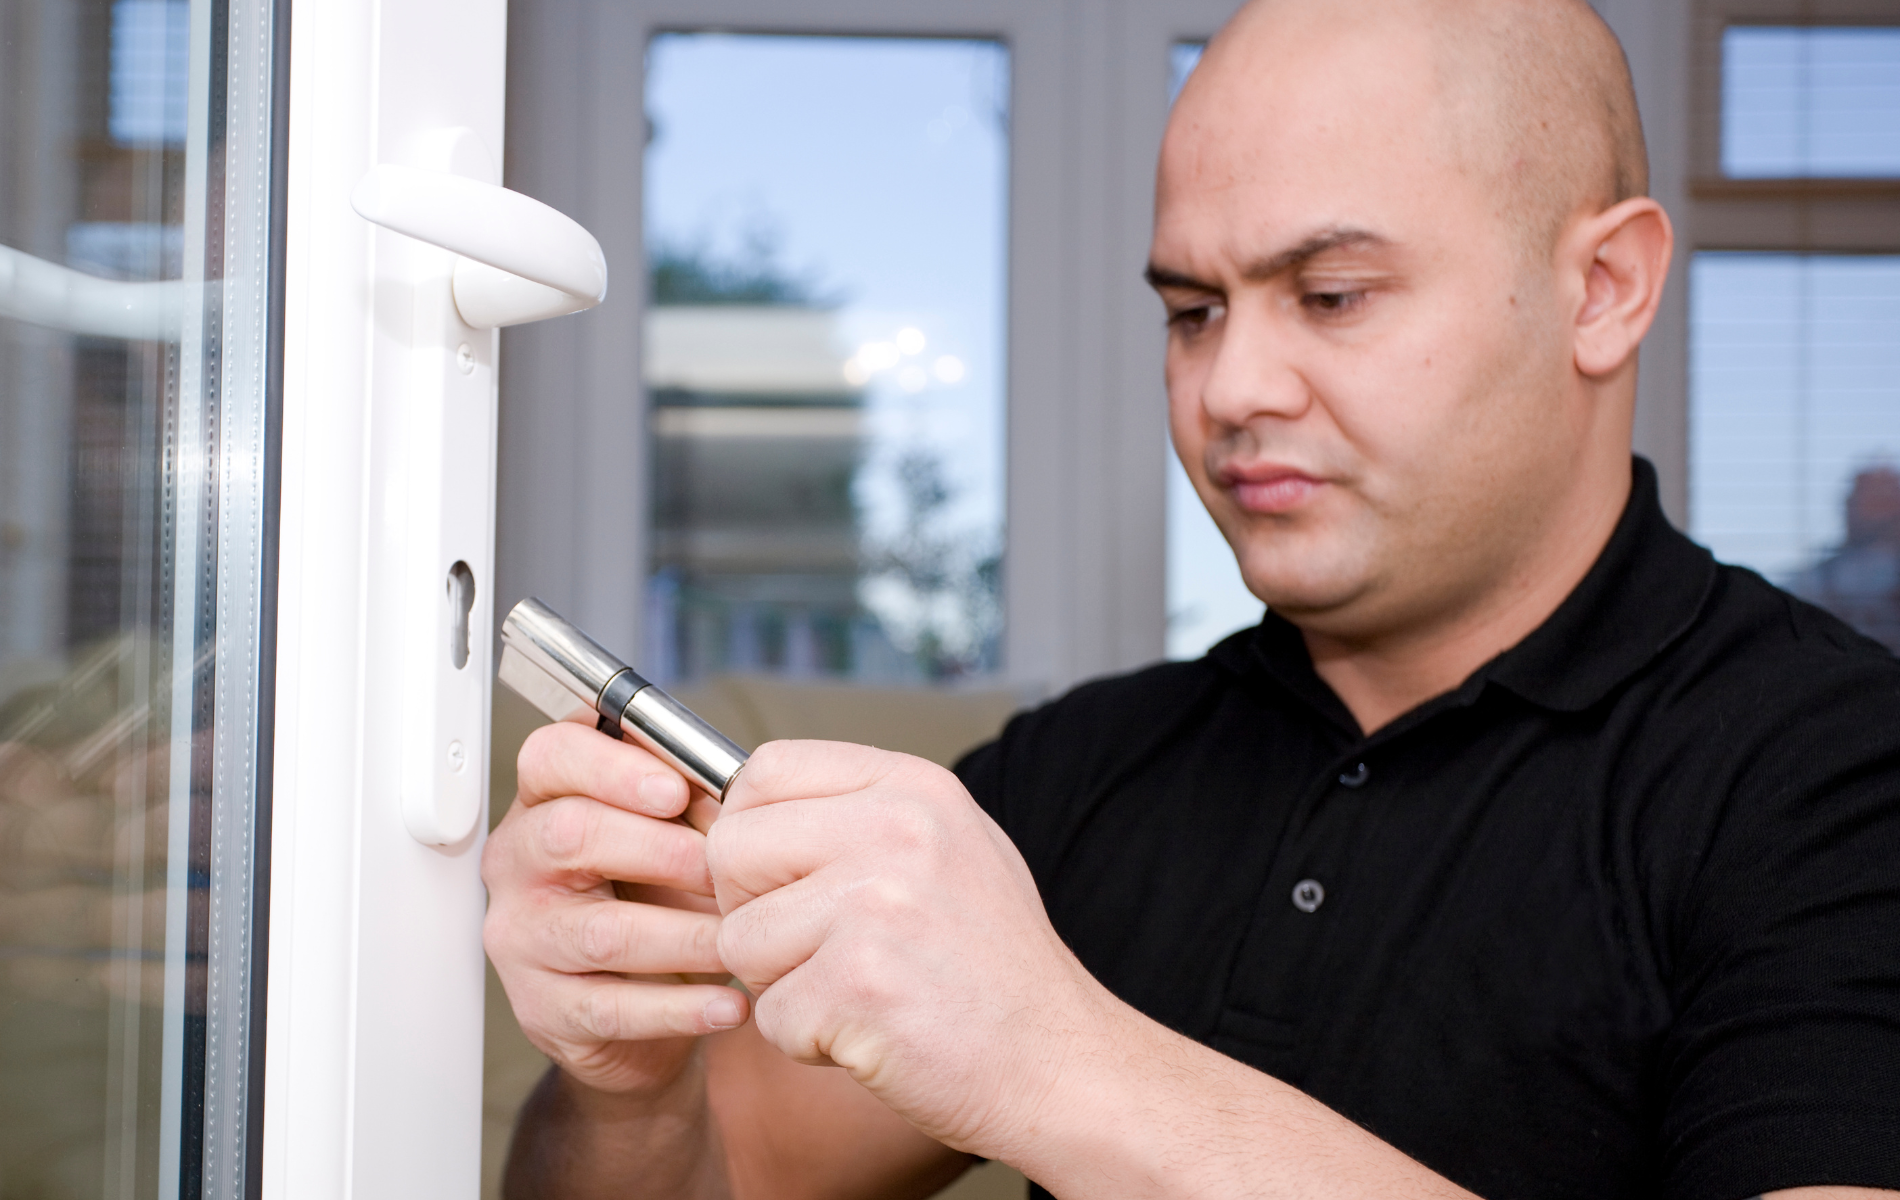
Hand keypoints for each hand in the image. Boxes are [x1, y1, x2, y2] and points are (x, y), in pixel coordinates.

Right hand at [481, 721, 750, 1095]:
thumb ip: (686, 804)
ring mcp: (522, 939)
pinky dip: (680, 1008)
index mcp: (545, 801)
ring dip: (685, 936)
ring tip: (740, 939)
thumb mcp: (668, 836)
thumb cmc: (655, 899)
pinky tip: (729, 1005)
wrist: (642, 1010)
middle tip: (723, 870)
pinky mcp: (543, 1010)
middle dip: (660, 849)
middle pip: (568, 834)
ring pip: (601, 931)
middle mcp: (518, 864)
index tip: (676, 789)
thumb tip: (734, 791)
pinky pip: (613, 1008)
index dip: (611, 767)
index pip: (550, 757)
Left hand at [707, 740, 1107, 1157]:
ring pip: (738, 938)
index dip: (749, 829)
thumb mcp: (945, 848)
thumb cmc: (991, 963)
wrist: (1059, 1062)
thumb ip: (851, 816)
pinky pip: (768, 1013)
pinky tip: (871, 1033)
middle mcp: (896, 830)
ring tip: (857, 992)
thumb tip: (731, 806)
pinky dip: (805, 1040)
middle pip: (731, 849)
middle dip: (752, 911)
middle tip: (816, 950)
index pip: (765, 770)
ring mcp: (876, 905)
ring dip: (780, 984)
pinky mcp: (857, 986)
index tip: (778, 877)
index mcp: (913, 787)